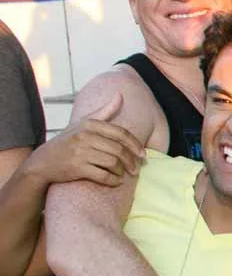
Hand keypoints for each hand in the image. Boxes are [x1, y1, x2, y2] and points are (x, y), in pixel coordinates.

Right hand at [25, 93, 144, 186]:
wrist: (43, 162)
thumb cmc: (68, 141)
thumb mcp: (83, 123)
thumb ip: (104, 111)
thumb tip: (120, 95)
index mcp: (89, 124)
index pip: (121, 133)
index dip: (135, 145)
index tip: (143, 154)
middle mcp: (85, 136)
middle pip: (119, 150)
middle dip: (131, 161)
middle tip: (136, 169)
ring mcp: (80, 152)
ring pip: (113, 163)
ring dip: (122, 171)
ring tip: (123, 174)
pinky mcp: (77, 168)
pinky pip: (103, 175)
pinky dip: (113, 180)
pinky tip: (116, 181)